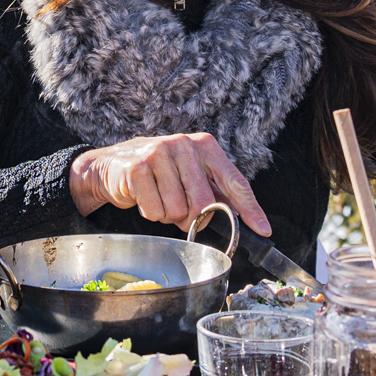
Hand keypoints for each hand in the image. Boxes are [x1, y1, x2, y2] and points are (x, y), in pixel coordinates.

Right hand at [68, 133, 268, 234]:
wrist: (112, 165)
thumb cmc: (159, 173)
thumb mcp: (190, 174)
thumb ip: (215, 191)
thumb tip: (244, 217)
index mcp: (204, 145)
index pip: (234, 180)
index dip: (250, 208)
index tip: (263, 229)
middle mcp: (183, 145)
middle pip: (205, 202)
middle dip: (195, 218)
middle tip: (182, 215)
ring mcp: (159, 154)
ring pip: (179, 210)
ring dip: (169, 216)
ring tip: (159, 200)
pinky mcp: (137, 168)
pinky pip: (155, 211)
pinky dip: (151, 213)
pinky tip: (144, 198)